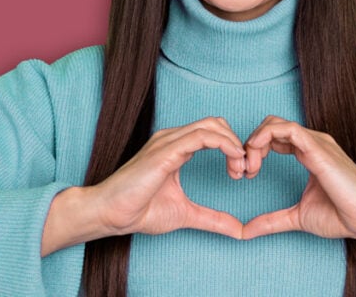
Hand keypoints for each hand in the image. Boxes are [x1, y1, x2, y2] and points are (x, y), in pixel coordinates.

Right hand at [42, 117, 245, 254]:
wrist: (110, 214)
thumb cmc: (138, 210)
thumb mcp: (186, 214)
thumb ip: (212, 219)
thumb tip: (239, 230)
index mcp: (176, 148)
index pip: (213, 133)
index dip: (233, 148)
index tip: (242, 173)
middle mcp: (172, 139)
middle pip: (216, 124)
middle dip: (237, 143)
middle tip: (245, 171)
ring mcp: (168, 141)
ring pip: (212, 125)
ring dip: (234, 145)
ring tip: (240, 170)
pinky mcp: (165, 150)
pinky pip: (201, 136)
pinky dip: (224, 145)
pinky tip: (234, 161)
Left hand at [240, 116, 355, 250]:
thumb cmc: (342, 215)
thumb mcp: (297, 217)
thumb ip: (271, 221)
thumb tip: (245, 231)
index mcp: (308, 153)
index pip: (274, 137)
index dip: (254, 151)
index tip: (247, 175)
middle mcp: (312, 143)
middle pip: (270, 126)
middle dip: (250, 145)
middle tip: (243, 172)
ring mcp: (316, 142)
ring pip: (275, 123)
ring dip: (254, 142)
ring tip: (250, 168)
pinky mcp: (319, 148)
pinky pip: (287, 129)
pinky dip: (265, 137)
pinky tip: (256, 156)